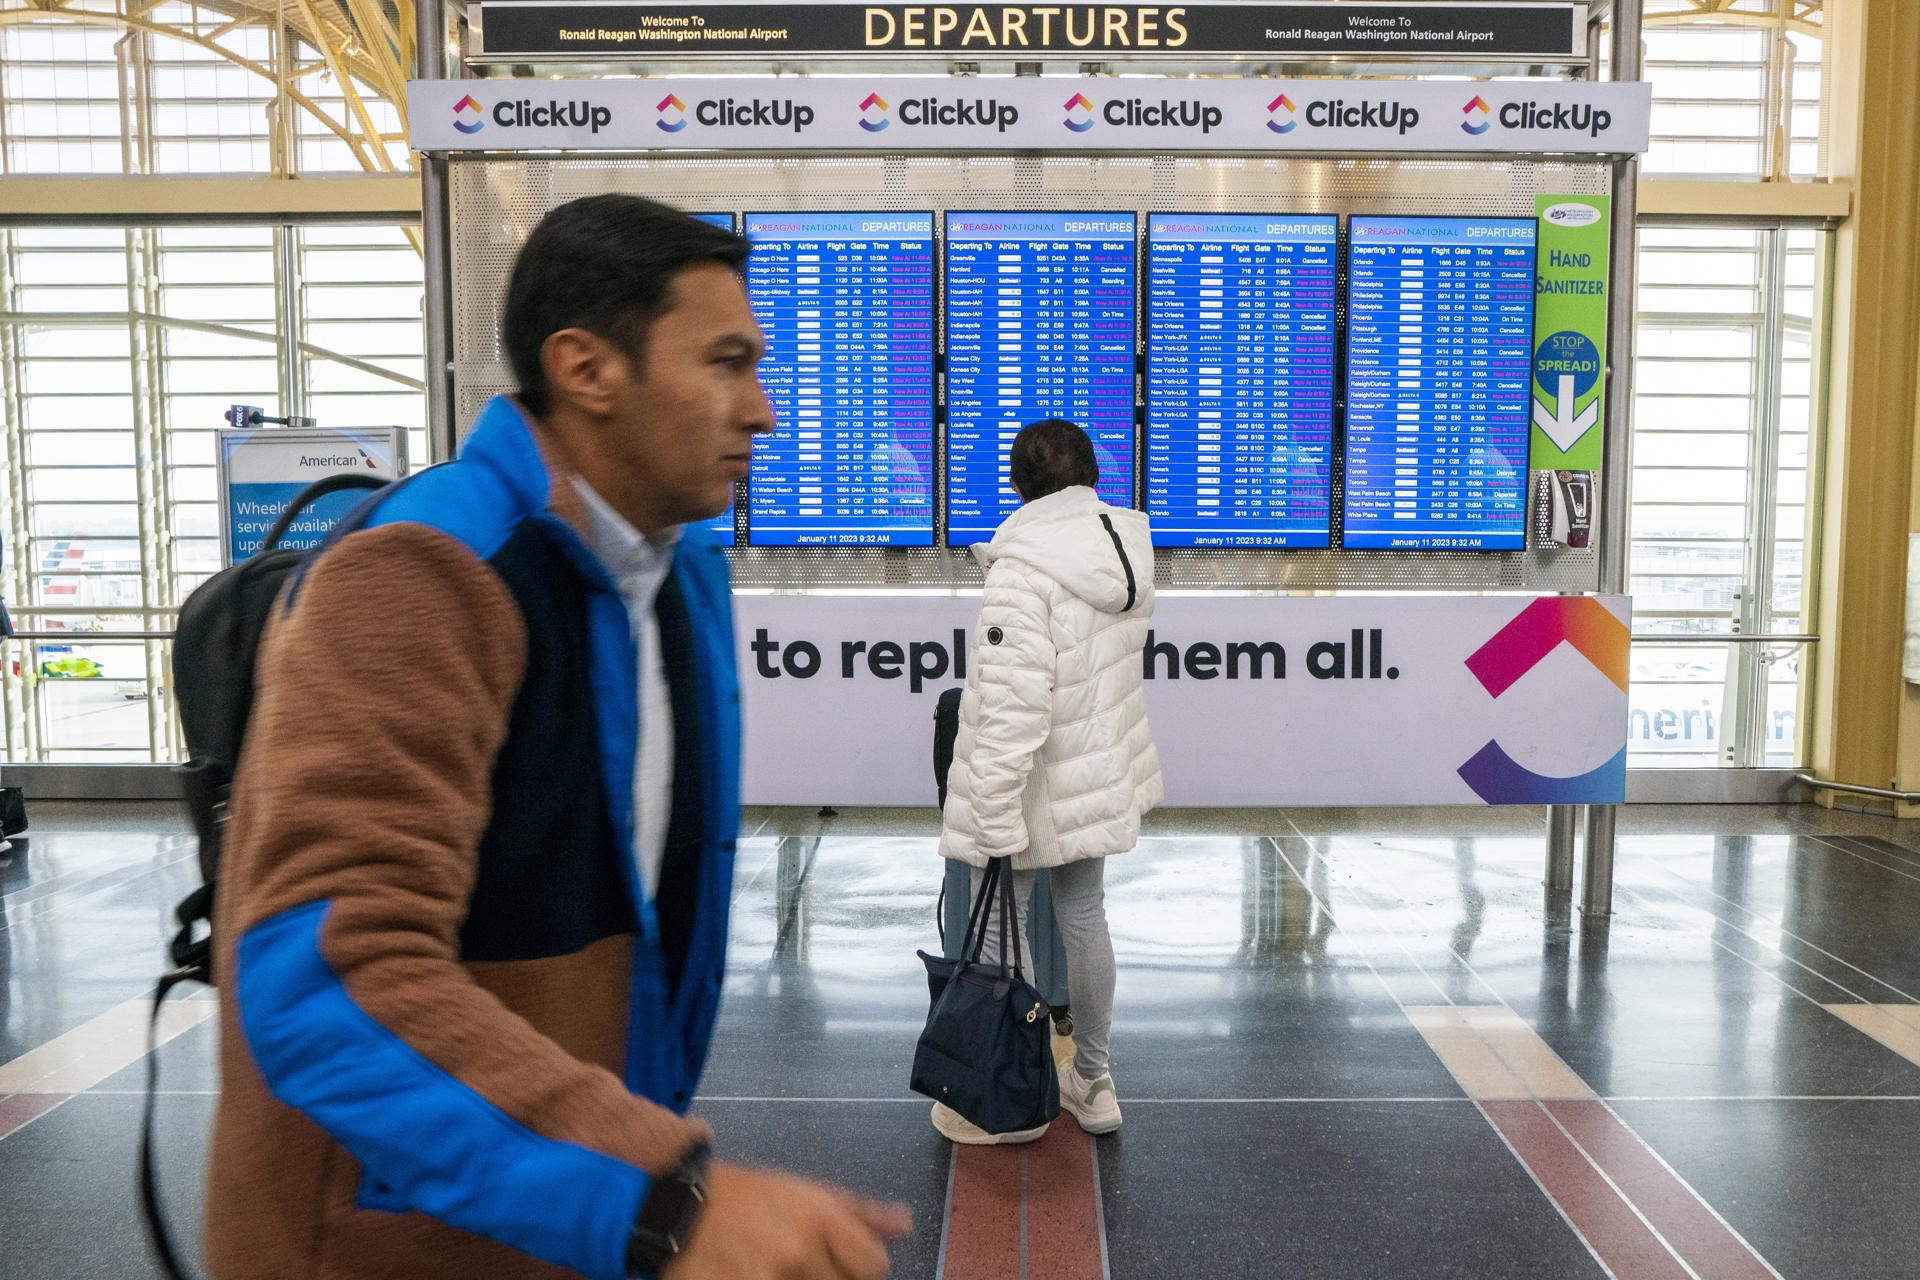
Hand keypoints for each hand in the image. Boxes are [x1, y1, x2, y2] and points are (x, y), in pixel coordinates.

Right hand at [663, 1161, 911, 1279]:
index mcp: (819, 1220)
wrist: (679, 1209)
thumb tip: (905, 1225)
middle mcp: (799, 1255)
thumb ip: (858, 1212)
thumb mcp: (804, 1192)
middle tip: (805, 1264)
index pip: (875, 1266)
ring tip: (780, 1267)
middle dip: (831, 1277)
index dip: (863, 1267)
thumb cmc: (747, 1198)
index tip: (842, 1262)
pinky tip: (757, 1272)